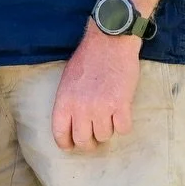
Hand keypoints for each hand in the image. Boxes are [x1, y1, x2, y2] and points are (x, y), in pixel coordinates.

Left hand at [51, 23, 141, 151]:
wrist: (110, 40)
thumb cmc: (89, 57)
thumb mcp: (68, 79)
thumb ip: (68, 102)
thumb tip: (72, 123)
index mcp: (64, 101)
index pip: (60, 135)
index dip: (67, 144)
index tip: (73, 145)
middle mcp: (81, 108)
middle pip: (84, 142)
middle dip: (91, 141)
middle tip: (96, 132)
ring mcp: (101, 107)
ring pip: (105, 136)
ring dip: (108, 128)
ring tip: (110, 113)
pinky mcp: (121, 104)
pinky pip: (123, 129)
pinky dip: (124, 123)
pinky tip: (122, 111)